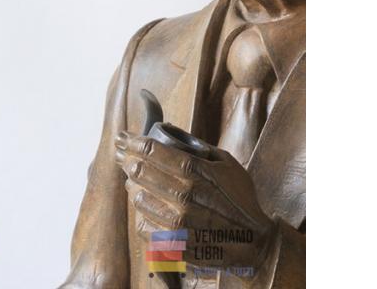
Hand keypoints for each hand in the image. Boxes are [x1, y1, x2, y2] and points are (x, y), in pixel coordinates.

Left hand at [114, 131, 275, 273]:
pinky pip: (143, 225)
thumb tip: (170, 132)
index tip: (122, 137)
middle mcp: (182, 195)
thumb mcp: (225, 163)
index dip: (132, 141)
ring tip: (131, 179)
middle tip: (120, 153)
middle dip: (126, 158)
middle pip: (139, 170)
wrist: (255, 243)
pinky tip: (144, 206)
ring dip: (132, 185)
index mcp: (194, 171)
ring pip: (137, 197)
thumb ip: (198, 148)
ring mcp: (176, 222)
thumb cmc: (240, 199)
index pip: (150, 150)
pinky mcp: (173, 244)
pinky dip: (141, 213)